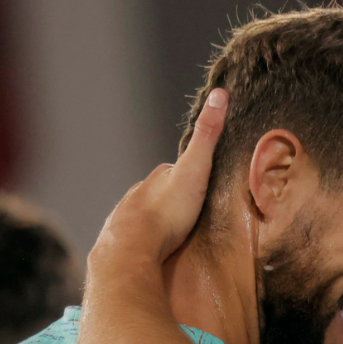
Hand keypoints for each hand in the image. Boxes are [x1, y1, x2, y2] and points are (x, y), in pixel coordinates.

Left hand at [92, 88, 227, 263]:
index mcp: (158, 176)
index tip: (203, 182)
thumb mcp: (196, 168)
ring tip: (174, 235)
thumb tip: (219, 93)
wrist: (134, 247)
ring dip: (159, 221)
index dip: (190, 174)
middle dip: (173, 199)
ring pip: (147, 215)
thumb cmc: (168, 210)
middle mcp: (139, 192)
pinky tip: (155, 250)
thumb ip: (207, 135)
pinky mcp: (123, 242)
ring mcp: (128, 216)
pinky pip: (138, 238)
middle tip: (191, 212)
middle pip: (160, 192)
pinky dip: (147, 241)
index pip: (175, 169)